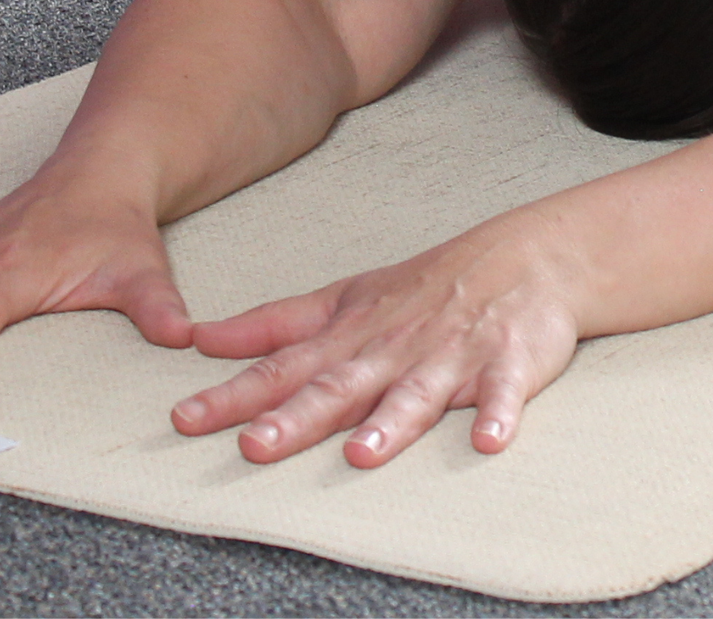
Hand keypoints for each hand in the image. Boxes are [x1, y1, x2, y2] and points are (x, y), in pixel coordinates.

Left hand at [171, 215, 581, 467]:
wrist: (527, 256)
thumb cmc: (428, 284)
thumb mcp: (345, 298)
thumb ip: (274, 325)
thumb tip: (202, 340)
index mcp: (352, 335)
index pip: (282, 368)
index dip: (234, 394)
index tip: (184, 418)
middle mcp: (393, 347)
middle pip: (340, 387)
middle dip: (297, 418)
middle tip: (255, 446)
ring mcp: (451, 354)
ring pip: (415, 394)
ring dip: (390, 425)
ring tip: (362, 456)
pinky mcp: (509, 362)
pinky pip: (502, 393)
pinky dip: (497, 414)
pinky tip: (487, 440)